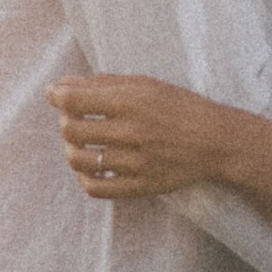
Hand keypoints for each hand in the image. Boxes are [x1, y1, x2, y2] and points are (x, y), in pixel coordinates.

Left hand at [49, 74, 237, 198]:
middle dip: (65, 122)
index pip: (73, 100)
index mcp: (131, 101)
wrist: (215, 142)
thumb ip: (104, 83)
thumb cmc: (180, 107)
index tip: (56, 95)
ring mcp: (135, 162)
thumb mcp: (146, 84)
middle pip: (71, 130)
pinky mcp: (139, 186)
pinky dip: (85, 177)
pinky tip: (90, 168)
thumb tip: (62, 85)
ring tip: (80, 144)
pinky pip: (95, 187)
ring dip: (71, 149)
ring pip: (78, 159)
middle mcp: (131, 131)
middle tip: (74, 118)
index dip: (56, 96)